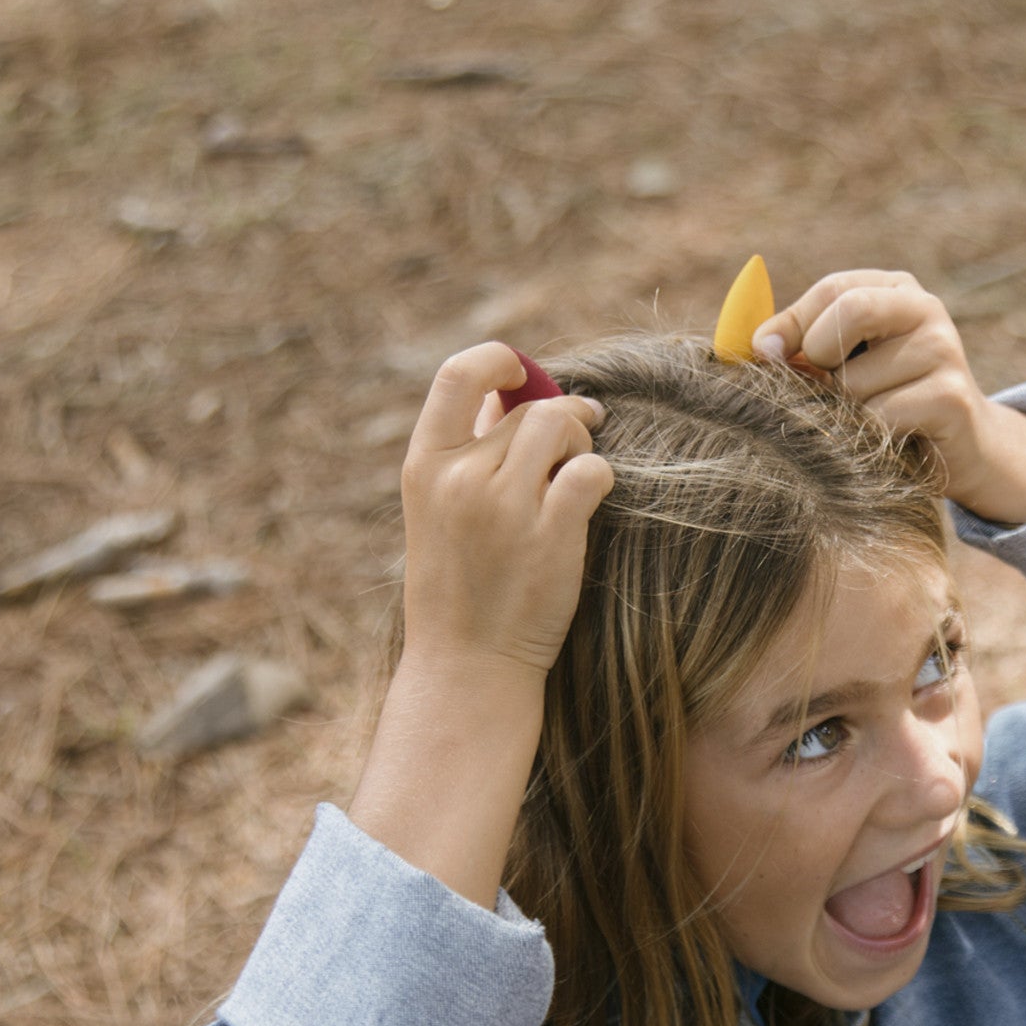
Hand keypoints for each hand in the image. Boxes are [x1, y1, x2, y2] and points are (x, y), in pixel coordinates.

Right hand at [400, 342, 613, 679]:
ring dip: (582, 441)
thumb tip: (503, 392)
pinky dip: (601, 476)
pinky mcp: (550, 536)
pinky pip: (592, 471)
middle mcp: (460, 479)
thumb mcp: (440, 509)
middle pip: (530, 409)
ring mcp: (504, 508)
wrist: (467, 665)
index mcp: (424, 465)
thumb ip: (466, 450)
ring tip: (580, 470)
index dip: (499, 360)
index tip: (523, 375)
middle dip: (563, 418)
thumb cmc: (460, 586)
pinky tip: (594, 496)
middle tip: (578, 440)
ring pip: (562, 427)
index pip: (457, 374)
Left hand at [755, 270, 1025, 523]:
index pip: (832, 289)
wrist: (961, 451)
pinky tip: (890, 440)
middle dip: (820, 355)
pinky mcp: (951, 397)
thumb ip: (799, 346)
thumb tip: (754, 346)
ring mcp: (943, 350)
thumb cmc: (886, 403)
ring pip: (855, 381)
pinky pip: (879, 417)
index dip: (791, 324)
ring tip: (868, 421)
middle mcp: (925, 309)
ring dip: (845, 412)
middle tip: (826, 386)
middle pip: (851, 310)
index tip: (763, 354)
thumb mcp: (841, 364)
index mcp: (894, 290)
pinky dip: (869, 437)